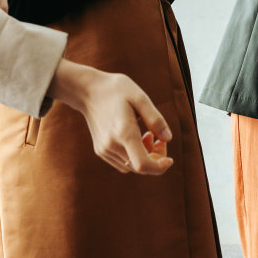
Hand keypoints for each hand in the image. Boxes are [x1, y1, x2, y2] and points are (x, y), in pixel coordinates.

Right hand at [48, 61, 173, 174]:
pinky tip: (134, 137)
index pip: (143, 165)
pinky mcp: (100, 150)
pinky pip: (123, 163)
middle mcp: (112, 145)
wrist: (88, 90)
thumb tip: (168, 139)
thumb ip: (155, 119)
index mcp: (124, 132)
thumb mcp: (140, 97)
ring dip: (144, 156)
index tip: (169, 160)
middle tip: (159, 137)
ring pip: (131, 166)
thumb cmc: (116, 90)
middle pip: (140, 167)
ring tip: (146, 133)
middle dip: (155, 156)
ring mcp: (104, 149)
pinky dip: (133, 155)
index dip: (159, 167)